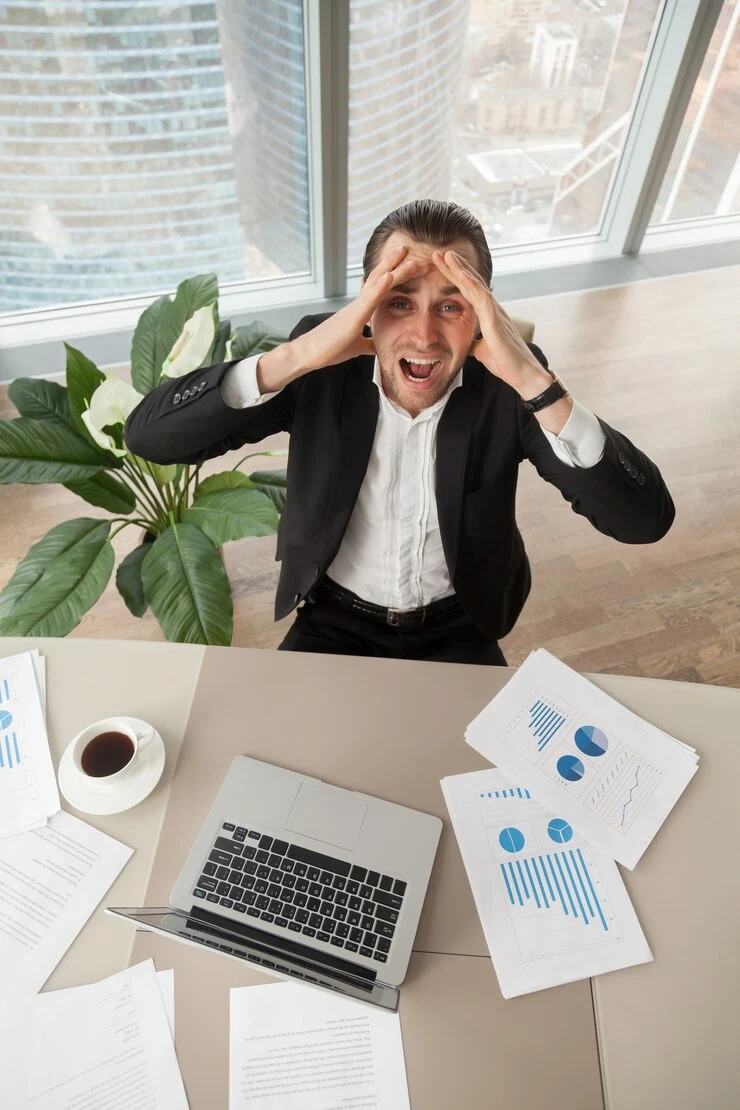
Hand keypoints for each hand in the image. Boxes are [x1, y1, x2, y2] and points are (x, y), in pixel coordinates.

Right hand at [292, 244, 428, 373]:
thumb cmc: (330, 348)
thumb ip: (369, 343)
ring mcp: (355, 308)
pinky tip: (390, 275)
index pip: (382, 288)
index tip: (412, 266)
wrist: (309, 354)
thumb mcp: (357, 347)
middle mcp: (359, 304)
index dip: (396, 275)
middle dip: (398, 264)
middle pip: (381, 278)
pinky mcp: (353, 317)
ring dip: (393, 268)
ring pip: (377, 283)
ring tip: (406, 253)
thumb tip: (379, 345)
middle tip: (413, 250)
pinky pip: (369, 299)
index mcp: (361, 310)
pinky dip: (380, 286)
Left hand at [431, 250, 551, 397]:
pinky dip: (471, 285)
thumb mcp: (481, 351)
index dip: (454, 278)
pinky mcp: (496, 320)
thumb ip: (473, 342)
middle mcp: (492, 308)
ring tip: (447, 255)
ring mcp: (495, 312)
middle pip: (470, 282)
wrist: (522, 375)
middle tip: (438, 252)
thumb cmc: (506, 363)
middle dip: (455, 267)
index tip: (440, 266)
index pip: (468, 291)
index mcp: (487, 314)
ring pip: (476, 285)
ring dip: (461, 269)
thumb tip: (465, 343)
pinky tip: (461, 274)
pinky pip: (483, 298)